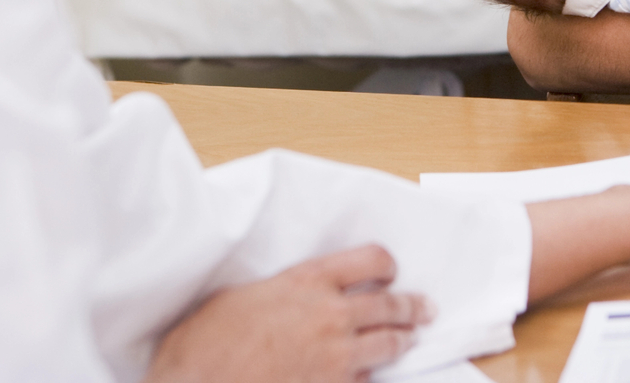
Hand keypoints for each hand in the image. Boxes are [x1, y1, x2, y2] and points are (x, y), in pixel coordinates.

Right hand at [146, 245, 433, 382]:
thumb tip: (288, 295)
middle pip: (389, 305)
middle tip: (423, 309)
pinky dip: (367, 378)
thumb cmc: (206, 342)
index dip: (385, 264)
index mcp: (306, 280)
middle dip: (411, 306)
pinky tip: (366, 376)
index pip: (368, 260)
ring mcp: (335, 356)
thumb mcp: (240, 295)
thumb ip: (278, 291)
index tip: (389, 270)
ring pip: (388, 344)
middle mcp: (329, 314)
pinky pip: (364, 381)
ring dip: (402, 341)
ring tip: (409, 340)